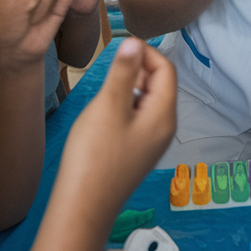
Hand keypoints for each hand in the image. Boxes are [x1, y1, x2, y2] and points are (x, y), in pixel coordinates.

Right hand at [59, 38, 176, 209]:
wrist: (83, 207)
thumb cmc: (94, 158)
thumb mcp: (108, 107)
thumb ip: (123, 73)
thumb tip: (135, 43)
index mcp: (164, 115)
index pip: (166, 69)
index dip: (146, 52)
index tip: (121, 46)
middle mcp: (164, 129)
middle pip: (160, 84)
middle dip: (138, 68)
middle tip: (110, 65)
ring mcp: (151, 143)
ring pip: (147, 101)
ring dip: (129, 86)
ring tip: (105, 87)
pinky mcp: (136, 152)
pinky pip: (137, 118)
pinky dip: (124, 105)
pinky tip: (103, 112)